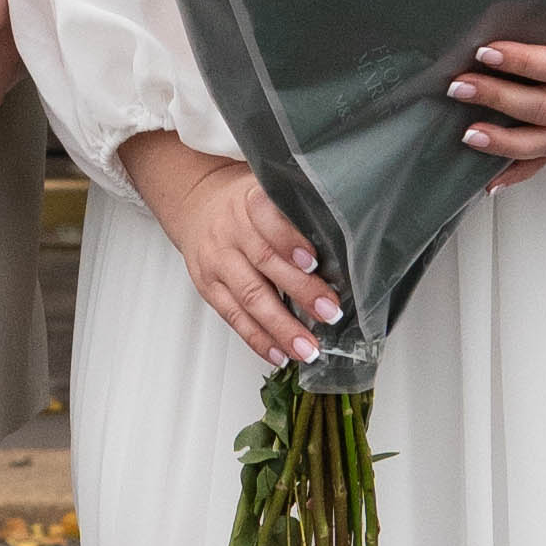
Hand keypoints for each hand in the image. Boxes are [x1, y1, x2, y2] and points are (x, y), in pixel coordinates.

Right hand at [117, 134, 340, 370]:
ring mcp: (217, 261)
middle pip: (265, 261)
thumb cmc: (246, 206)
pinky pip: (233, 316)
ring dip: (281, 327)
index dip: (289, 239)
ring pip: (249, 296)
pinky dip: (258, 338)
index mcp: (250, 201)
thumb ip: (299, 213)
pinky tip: (279, 353)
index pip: (268, 216)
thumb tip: (348, 246)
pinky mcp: (209, 287)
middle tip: (329, 313)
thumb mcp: (270, 192)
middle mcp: (231, 230)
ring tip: (307, 348)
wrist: (198, 208)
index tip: (313, 260)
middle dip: (300, 290)